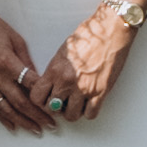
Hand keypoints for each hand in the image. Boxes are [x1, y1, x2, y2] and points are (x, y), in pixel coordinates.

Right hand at [0, 0, 53, 135]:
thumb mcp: (16, 40)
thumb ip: (27, 61)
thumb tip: (38, 79)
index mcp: (7, 63)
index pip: (30, 85)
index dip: (44, 97)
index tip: (55, 105)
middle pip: (20, 102)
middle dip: (37, 116)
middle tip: (51, 125)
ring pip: (6, 109)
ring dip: (22, 122)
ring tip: (36, 130)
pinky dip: (3, 118)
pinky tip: (13, 126)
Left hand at [34, 2, 138, 127]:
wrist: (110, 31)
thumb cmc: (88, 35)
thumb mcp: (63, 51)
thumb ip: (55, 70)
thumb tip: (52, 84)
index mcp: (55, 70)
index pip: (37, 97)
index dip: (40, 100)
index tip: (46, 98)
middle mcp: (67, 82)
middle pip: (52, 109)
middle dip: (56, 107)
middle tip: (62, 101)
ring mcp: (84, 89)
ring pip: (71, 116)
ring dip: (73, 111)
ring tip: (76, 103)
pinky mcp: (101, 92)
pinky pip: (90, 114)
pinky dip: (89, 112)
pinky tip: (90, 103)